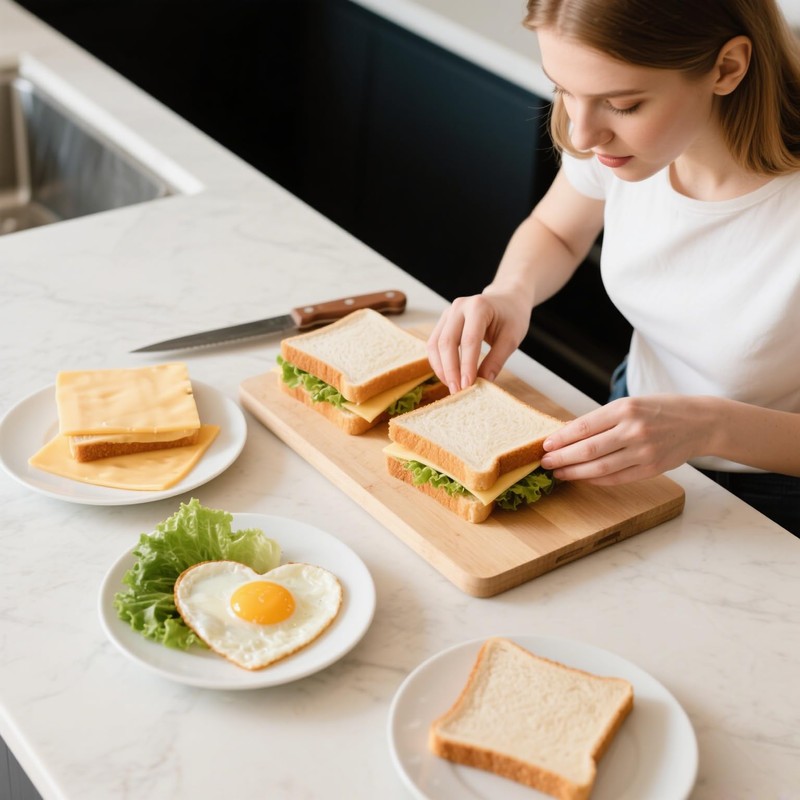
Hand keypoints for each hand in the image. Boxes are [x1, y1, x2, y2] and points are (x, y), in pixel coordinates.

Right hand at [427, 291, 531, 393]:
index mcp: (478, 306)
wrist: (506, 300)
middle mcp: (459, 307)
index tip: (468, 386)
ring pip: (435, 344)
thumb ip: (497, 359)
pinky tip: (448, 376)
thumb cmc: (512, 317)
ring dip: (441, 368)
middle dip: (450, 370)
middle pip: (447, 342)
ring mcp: (447, 313)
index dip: (466, 365)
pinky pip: (434, 344)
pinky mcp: (443, 322)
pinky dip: (439, 362)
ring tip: (452, 386)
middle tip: (457, 391)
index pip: (469, 340)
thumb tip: (484, 382)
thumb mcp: (512, 338)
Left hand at [540, 395, 708, 484]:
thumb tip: (567, 431)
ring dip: (574, 472)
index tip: (545, 445)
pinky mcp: (651, 469)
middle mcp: (633, 430)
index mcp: (625, 409)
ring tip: (559, 473)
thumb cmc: (660, 410)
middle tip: (545, 463)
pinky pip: (616, 478)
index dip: (561, 439)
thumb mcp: (630, 404)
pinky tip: (582, 478)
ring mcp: (643, 452)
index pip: (583, 426)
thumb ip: (601, 419)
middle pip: (588, 450)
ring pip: (600, 468)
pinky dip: (595, 480)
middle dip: (562, 458)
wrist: (700, 422)